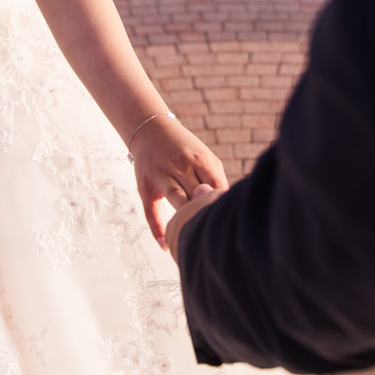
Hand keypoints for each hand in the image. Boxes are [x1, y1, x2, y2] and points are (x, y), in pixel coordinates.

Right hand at [130, 116, 227, 247]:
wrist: (149, 130)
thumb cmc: (182, 149)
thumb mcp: (202, 156)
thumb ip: (215, 180)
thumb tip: (226, 207)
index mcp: (200, 159)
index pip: (216, 186)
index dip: (222, 203)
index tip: (229, 219)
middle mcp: (180, 166)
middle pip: (197, 194)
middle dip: (205, 210)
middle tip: (215, 231)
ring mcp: (161, 175)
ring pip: (177, 199)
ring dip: (187, 215)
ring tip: (193, 234)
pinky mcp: (145, 186)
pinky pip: (150, 211)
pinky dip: (157, 228)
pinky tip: (166, 244)